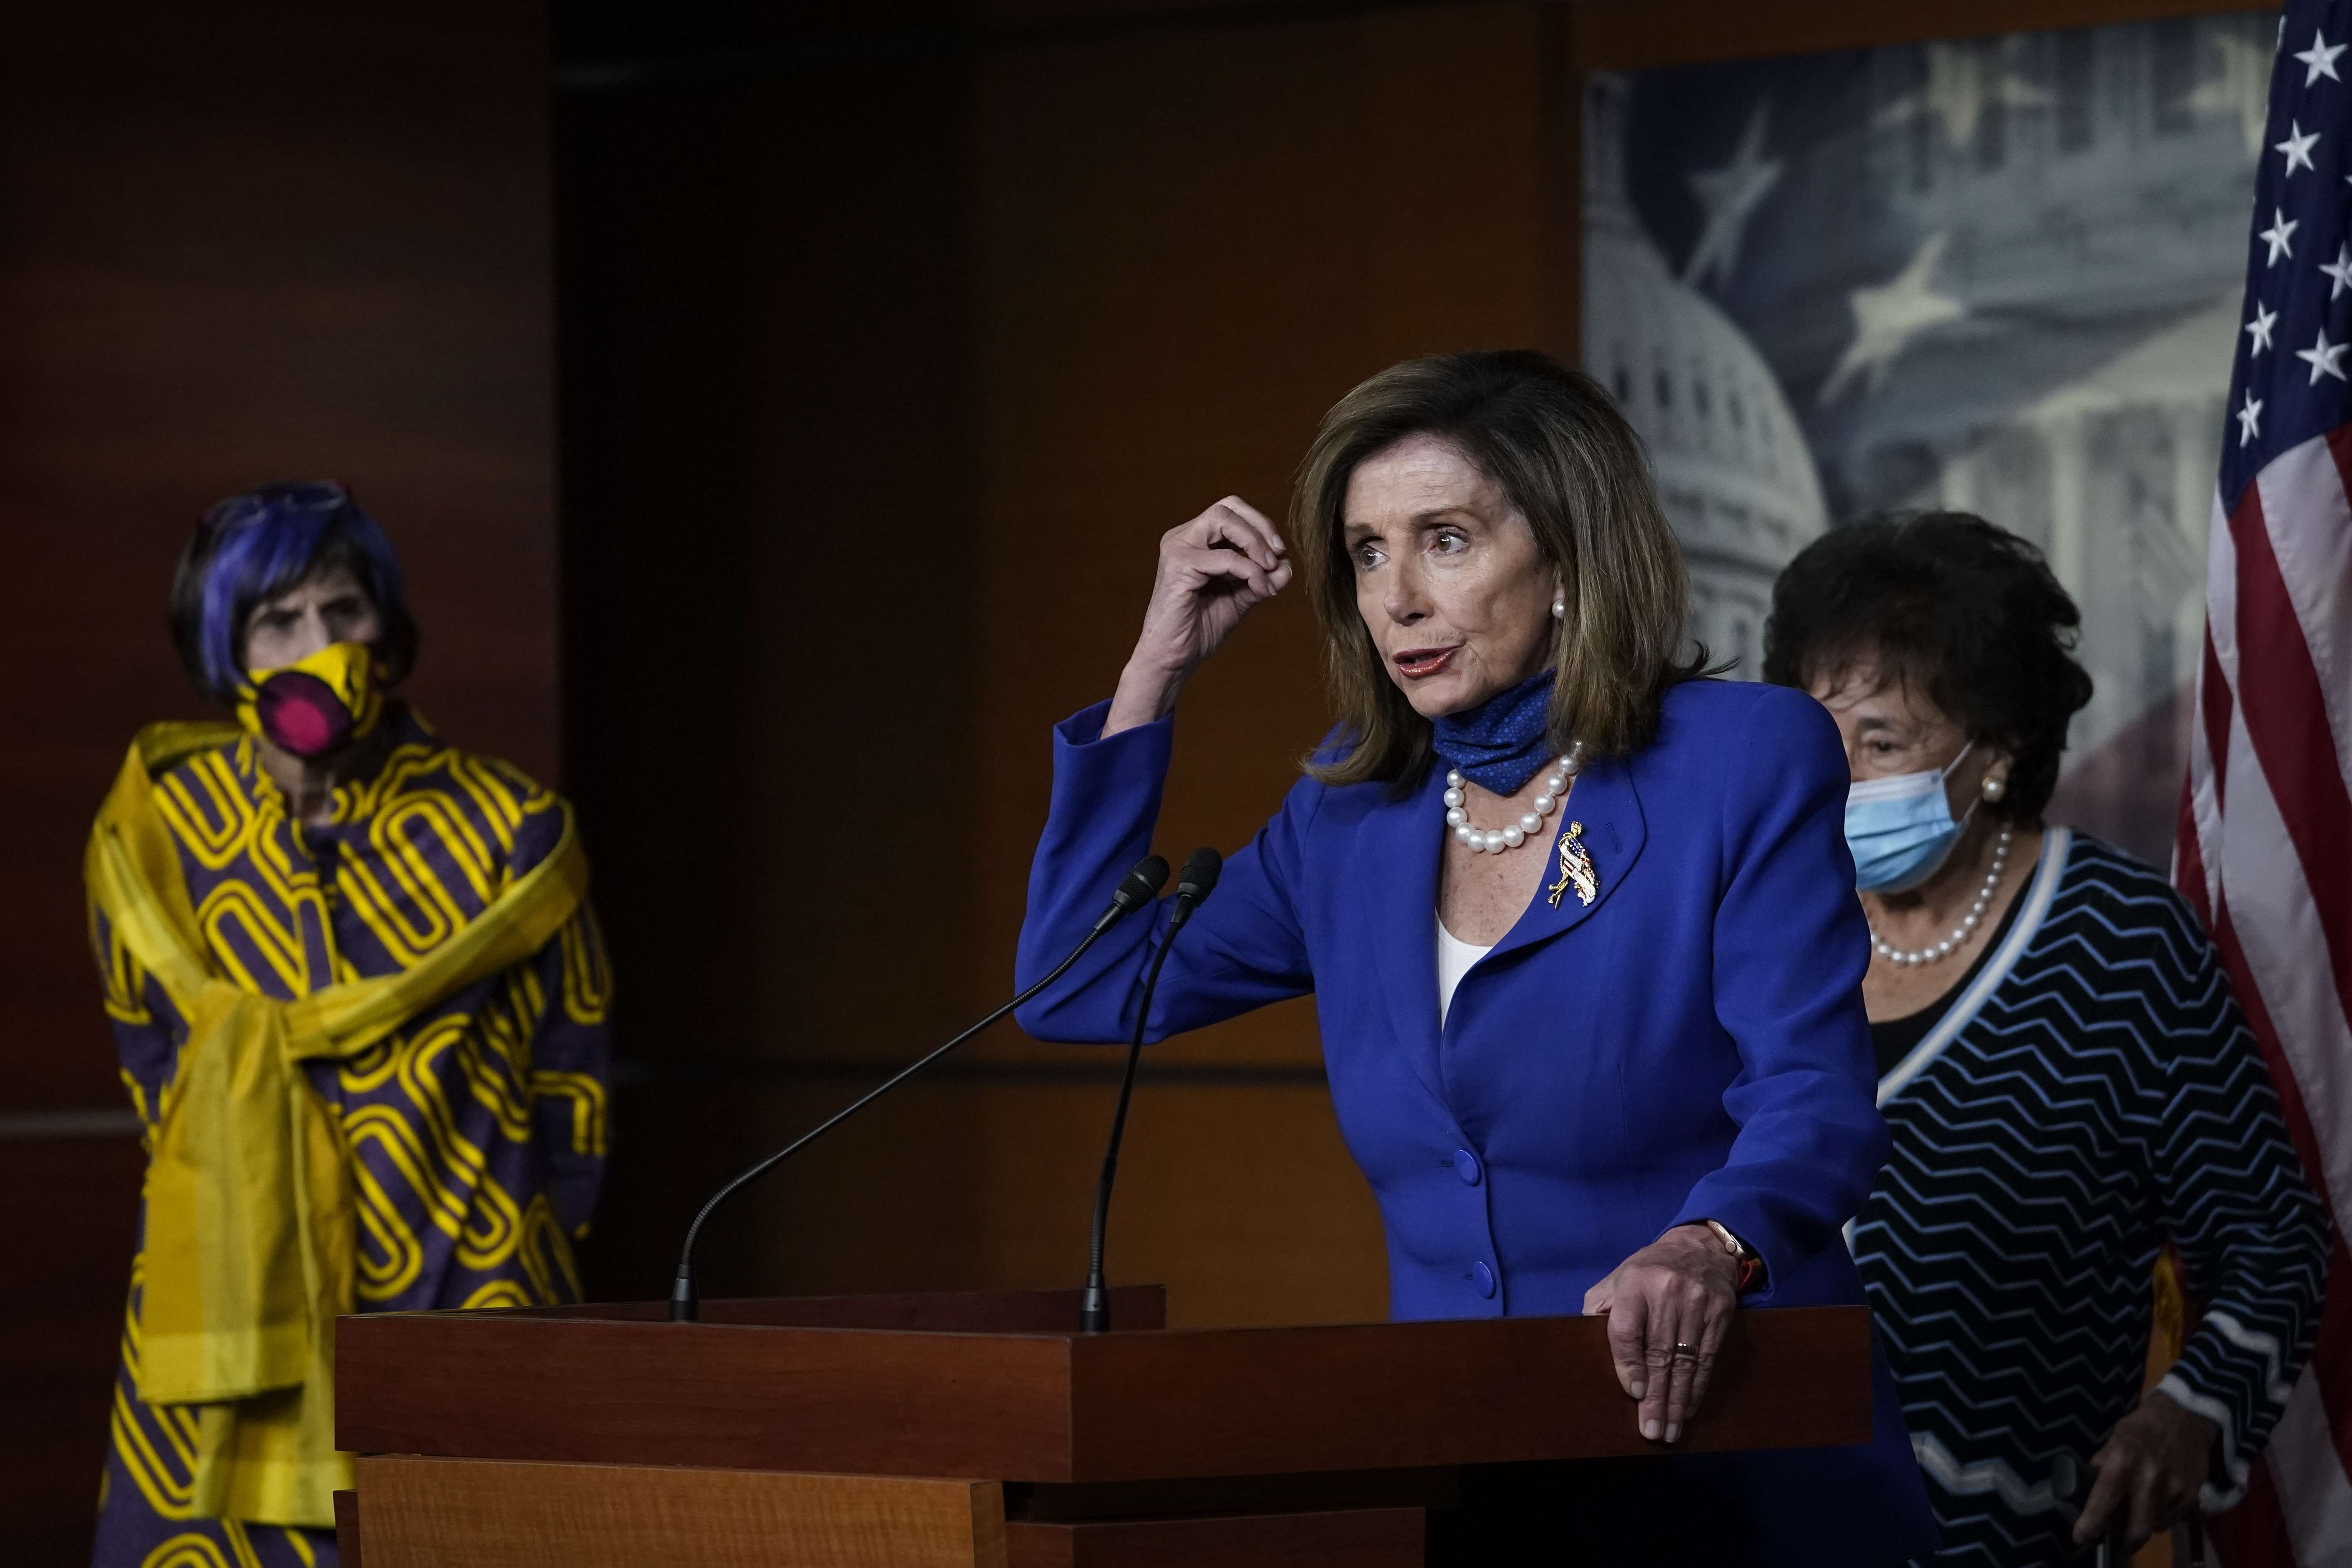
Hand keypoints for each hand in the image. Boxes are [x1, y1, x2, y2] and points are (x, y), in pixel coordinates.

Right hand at [1103, 498, 1289, 735]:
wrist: (1174, 658)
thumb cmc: (1200, 629)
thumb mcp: (1240, 598)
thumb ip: (1261, 579)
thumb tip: (1287, 566)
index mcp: (1195, 541)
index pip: (1231, 511)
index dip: (1260, 524)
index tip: (1280, 552)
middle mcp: (1183, 538)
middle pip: (1228, 507)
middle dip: (1260, 527)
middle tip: (1278, 554)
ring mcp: (1178, 548)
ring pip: (1223, 520)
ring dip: (1255, 542)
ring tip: (1269, 568)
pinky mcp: (1178, 566)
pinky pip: (1224, 558)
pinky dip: (1249, 570)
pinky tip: (1259, 589)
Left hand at [1583, 1223, 1739, 1444]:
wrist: (1699, 1247)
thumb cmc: (1647, 1272)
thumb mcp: (1616, 1279)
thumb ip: (1598, 1309)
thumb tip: (1583, 1346)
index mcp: (1634, 1283)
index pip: (1628, 1329)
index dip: (1629, 1364)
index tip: (1634, 1393)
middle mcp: (1667, 1292)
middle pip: (1660, 1353)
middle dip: (1656, 1397)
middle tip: (1651, 1430)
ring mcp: (1697, 1303)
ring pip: (1685, 1361)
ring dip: (1676, 1400)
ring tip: (1669, 1430)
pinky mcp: (1720, 1314)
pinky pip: (1707, 1359)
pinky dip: (1697, 1387)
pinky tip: (1687, 1408)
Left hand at [2074, 1390, 2216, 1552]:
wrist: (2186, 1417)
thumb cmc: (2142, 1427)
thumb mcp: (2115, 1438)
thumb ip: (2102, 1464)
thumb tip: (2086, 1491)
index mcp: (2123, 1459)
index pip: (2104, 1499)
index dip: (2091, 1523)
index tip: (2081, 1538)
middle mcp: (2150, 1477)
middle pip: (2136, 1529)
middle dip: (2124, 1542)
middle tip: (2115, 1540)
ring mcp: (2175, 1489)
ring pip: (2154, 1526)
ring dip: (2142, 1524)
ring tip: (2137, 1509)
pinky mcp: (2193, 1496)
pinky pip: (2171, 1520)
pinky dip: (2160, 1517)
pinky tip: (2156, 1500)